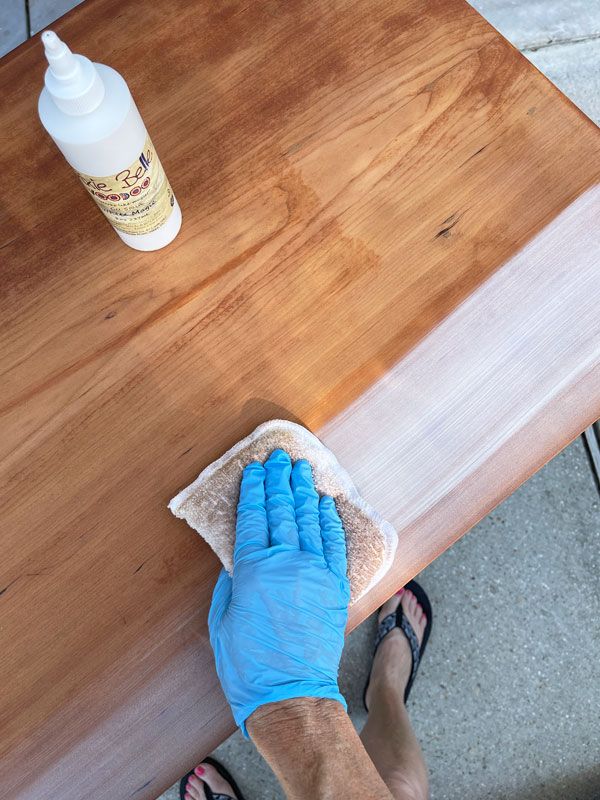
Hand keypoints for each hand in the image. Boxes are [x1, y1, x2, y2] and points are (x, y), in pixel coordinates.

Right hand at [208, 449, 350, 736]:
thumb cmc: (249, 665)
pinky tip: (327, 504)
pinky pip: (334, 545)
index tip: (254, 469)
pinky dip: (331, 522)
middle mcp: (286, 563)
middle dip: (279, 481)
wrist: (290, 694)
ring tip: (303, 469)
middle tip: (279, 458)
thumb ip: (230, 583)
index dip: (253, 490)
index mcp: (253, 569)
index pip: (253, 517)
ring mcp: (314, 572)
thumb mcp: (221, 621)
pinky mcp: (334, 587)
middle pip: (282, 511)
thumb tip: (237, 560)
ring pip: (310, 520)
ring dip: (305, 491)